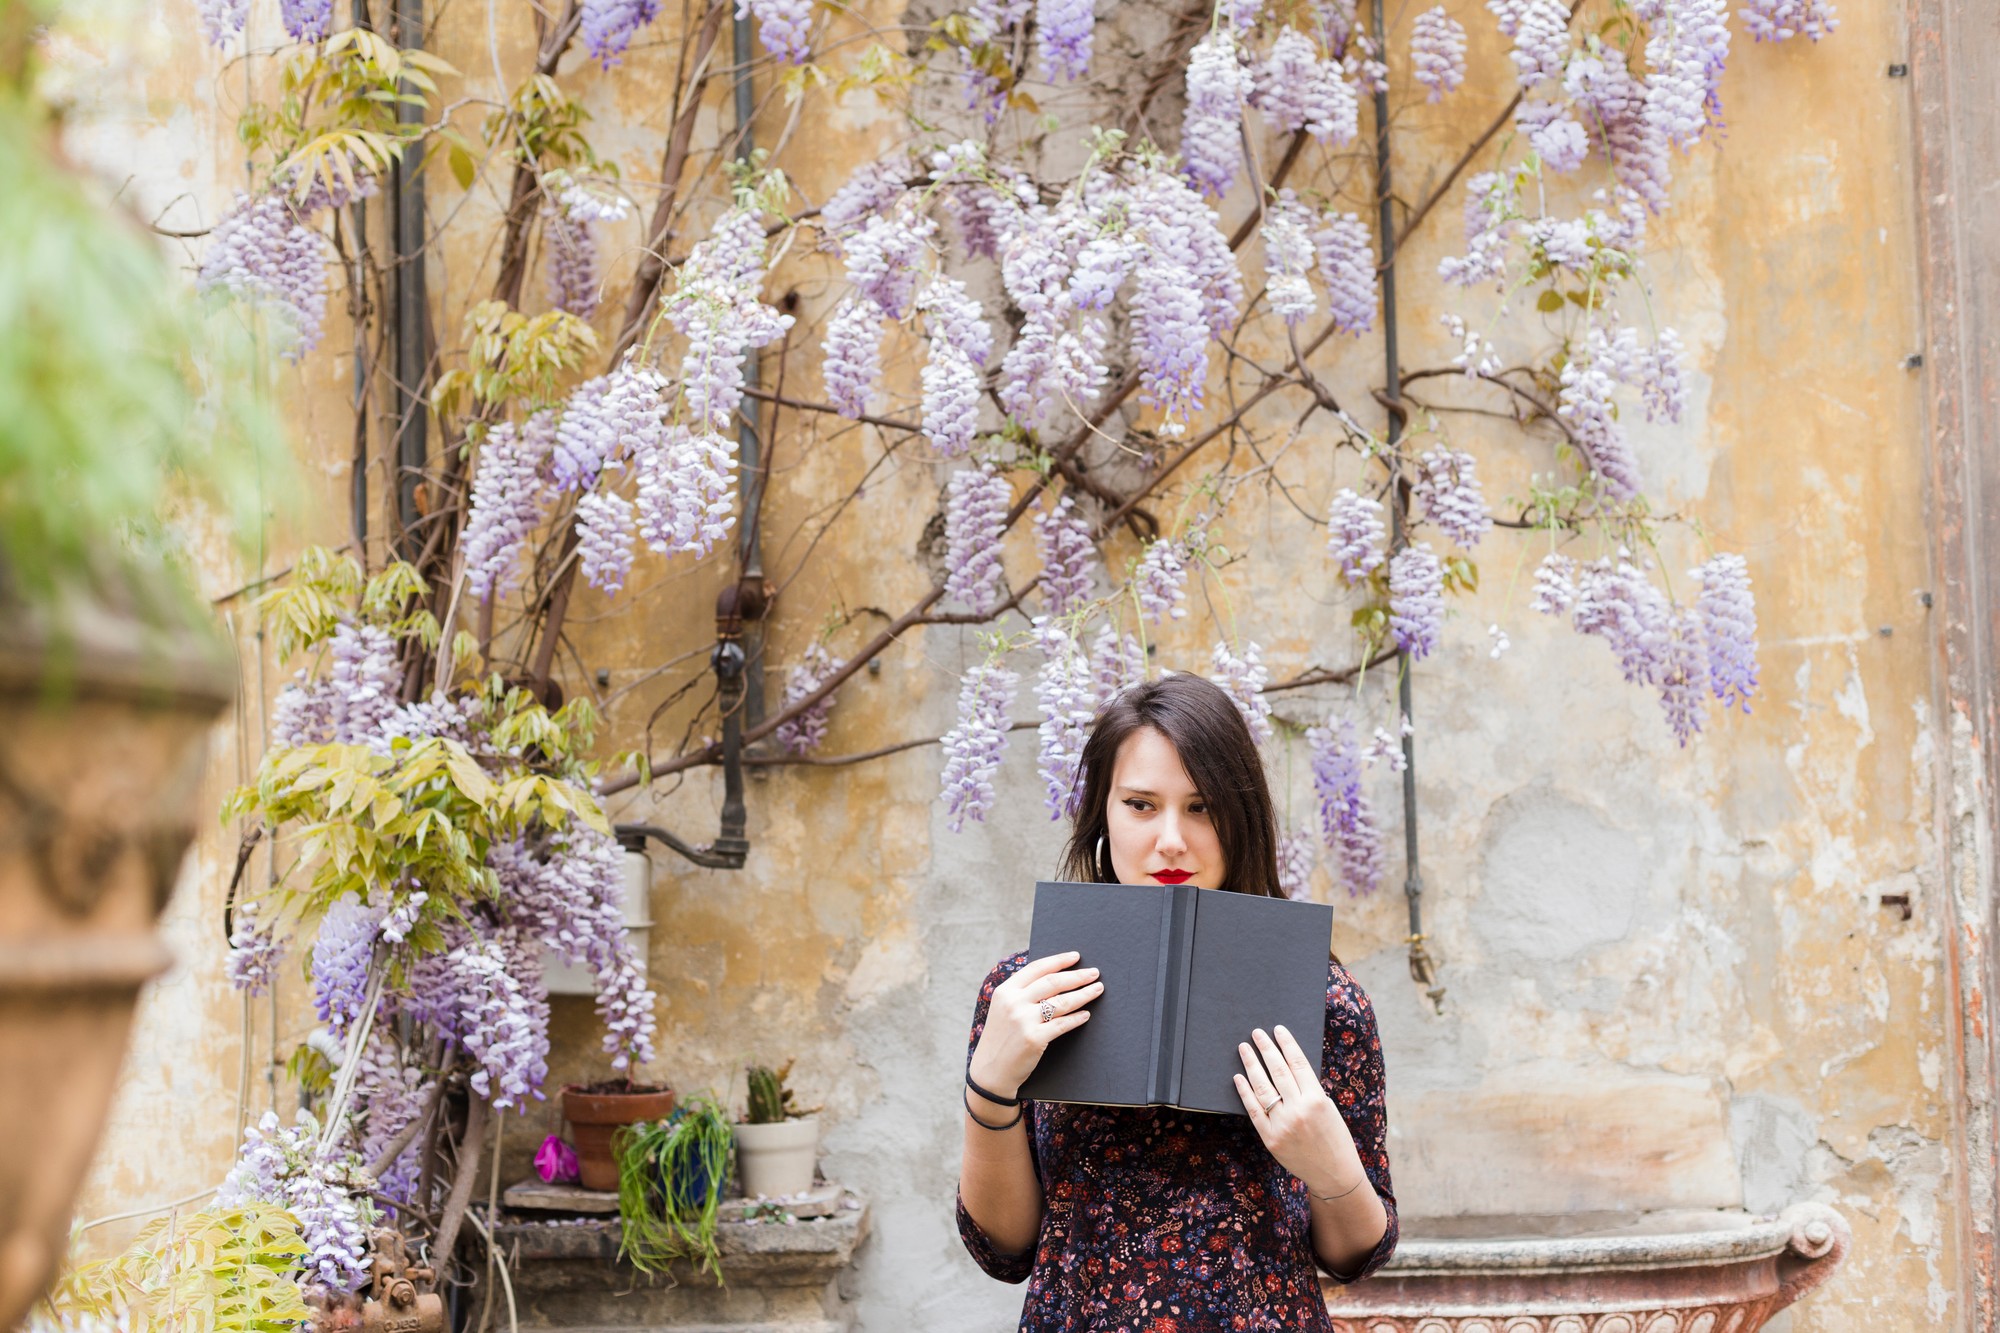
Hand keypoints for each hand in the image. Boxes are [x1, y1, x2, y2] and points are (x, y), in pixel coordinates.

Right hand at [967, 951, 1101, 1099]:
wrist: (990, 1072)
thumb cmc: (1001, 1038)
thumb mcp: (1002, 1009)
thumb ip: (1022, 993)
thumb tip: (1055, 978)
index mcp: (1005, 991)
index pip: (1036, 968)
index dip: (1058, 960)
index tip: (1076, 956)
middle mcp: (1013, 1002)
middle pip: (1052, 982)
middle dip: (1077, 976)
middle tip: (1094, 973)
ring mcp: (1023, 1021)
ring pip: (1061, 1002)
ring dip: (1083, 994)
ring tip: (1097, 989)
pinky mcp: (1034, 1039)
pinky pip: (1062, 1024)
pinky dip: (1077, 1018)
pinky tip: (1086, 1014)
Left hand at [1232, 1024, 1361, 1197]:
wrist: (1333, 1173)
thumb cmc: (1334, 1138)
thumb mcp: (1329, 1109)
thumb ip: (1309, 1090)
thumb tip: (1288, 1068)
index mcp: (1317, 1100)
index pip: (1298, 1063)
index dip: (1287, 1044)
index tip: (1278, 1029)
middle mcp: (1298, 1110)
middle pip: (1278, 1071)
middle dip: (1265, 1049)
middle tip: (1256, 1033)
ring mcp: (1282, 1125)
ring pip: (1262, 1088)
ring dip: (1251, 1065)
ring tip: (1244, 1049)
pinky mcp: (1270, 1139)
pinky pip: (1253, 1111)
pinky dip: (1244, 1092)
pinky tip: (1238, 1077)